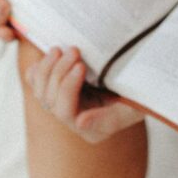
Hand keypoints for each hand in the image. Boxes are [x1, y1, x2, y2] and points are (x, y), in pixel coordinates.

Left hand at [24, 46, 144, 143]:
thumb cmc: (141, 94)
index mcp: (91, 128)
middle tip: (74, 50)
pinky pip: (36, 82)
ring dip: (47, 67)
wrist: (141, 78)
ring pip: (40, 91)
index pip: (66, 112)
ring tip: (60, 49)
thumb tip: (80, 123)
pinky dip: (38, 69)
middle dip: (59, 72)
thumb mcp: (133, 107)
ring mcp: (64, 104)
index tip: (81, 64)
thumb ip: (109, 119)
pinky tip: (50, 56)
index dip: (68, 88)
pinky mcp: (58, 88)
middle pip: (50, 100)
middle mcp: (74, 120)